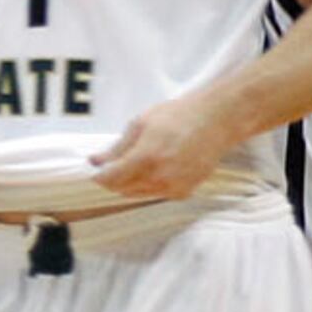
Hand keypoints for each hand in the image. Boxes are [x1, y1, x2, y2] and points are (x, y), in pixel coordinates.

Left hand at [91, 93, 233, 201]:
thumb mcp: (140, 124)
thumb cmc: (179, 116)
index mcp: (146, 157)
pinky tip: (157, 168)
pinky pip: (156, 195)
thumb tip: (96, 161)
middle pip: (122, 189)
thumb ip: (117, 147)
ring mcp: (174, 186)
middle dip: (114, 179)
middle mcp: (161, 176)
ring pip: (138, 194)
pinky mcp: (185, 191)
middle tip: (115, 165)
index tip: (95, 172)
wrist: (216, 120)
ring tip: (139, 162)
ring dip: (130, 184)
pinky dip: (149, 186)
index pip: (111, 179)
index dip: (99, 177)